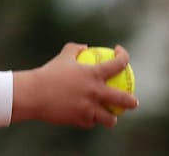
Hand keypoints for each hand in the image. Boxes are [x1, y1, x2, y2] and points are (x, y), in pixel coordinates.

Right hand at [10, 43, 137, 127]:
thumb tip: (85, 47)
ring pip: (109, 119)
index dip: (124, 57)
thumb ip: (75, 49)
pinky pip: (90, 122)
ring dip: (111, 118)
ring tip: (111, 118)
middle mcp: (96, 92)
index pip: (118, 64)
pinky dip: (90, 120)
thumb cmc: (48, 73)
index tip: (122, 55)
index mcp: (94, 74)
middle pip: (124, 99)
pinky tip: (87, 118)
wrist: (34, 94)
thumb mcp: (62, 57)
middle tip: (133, 101)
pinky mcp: (81, 120)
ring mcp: (90, 108)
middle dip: (132, 101)